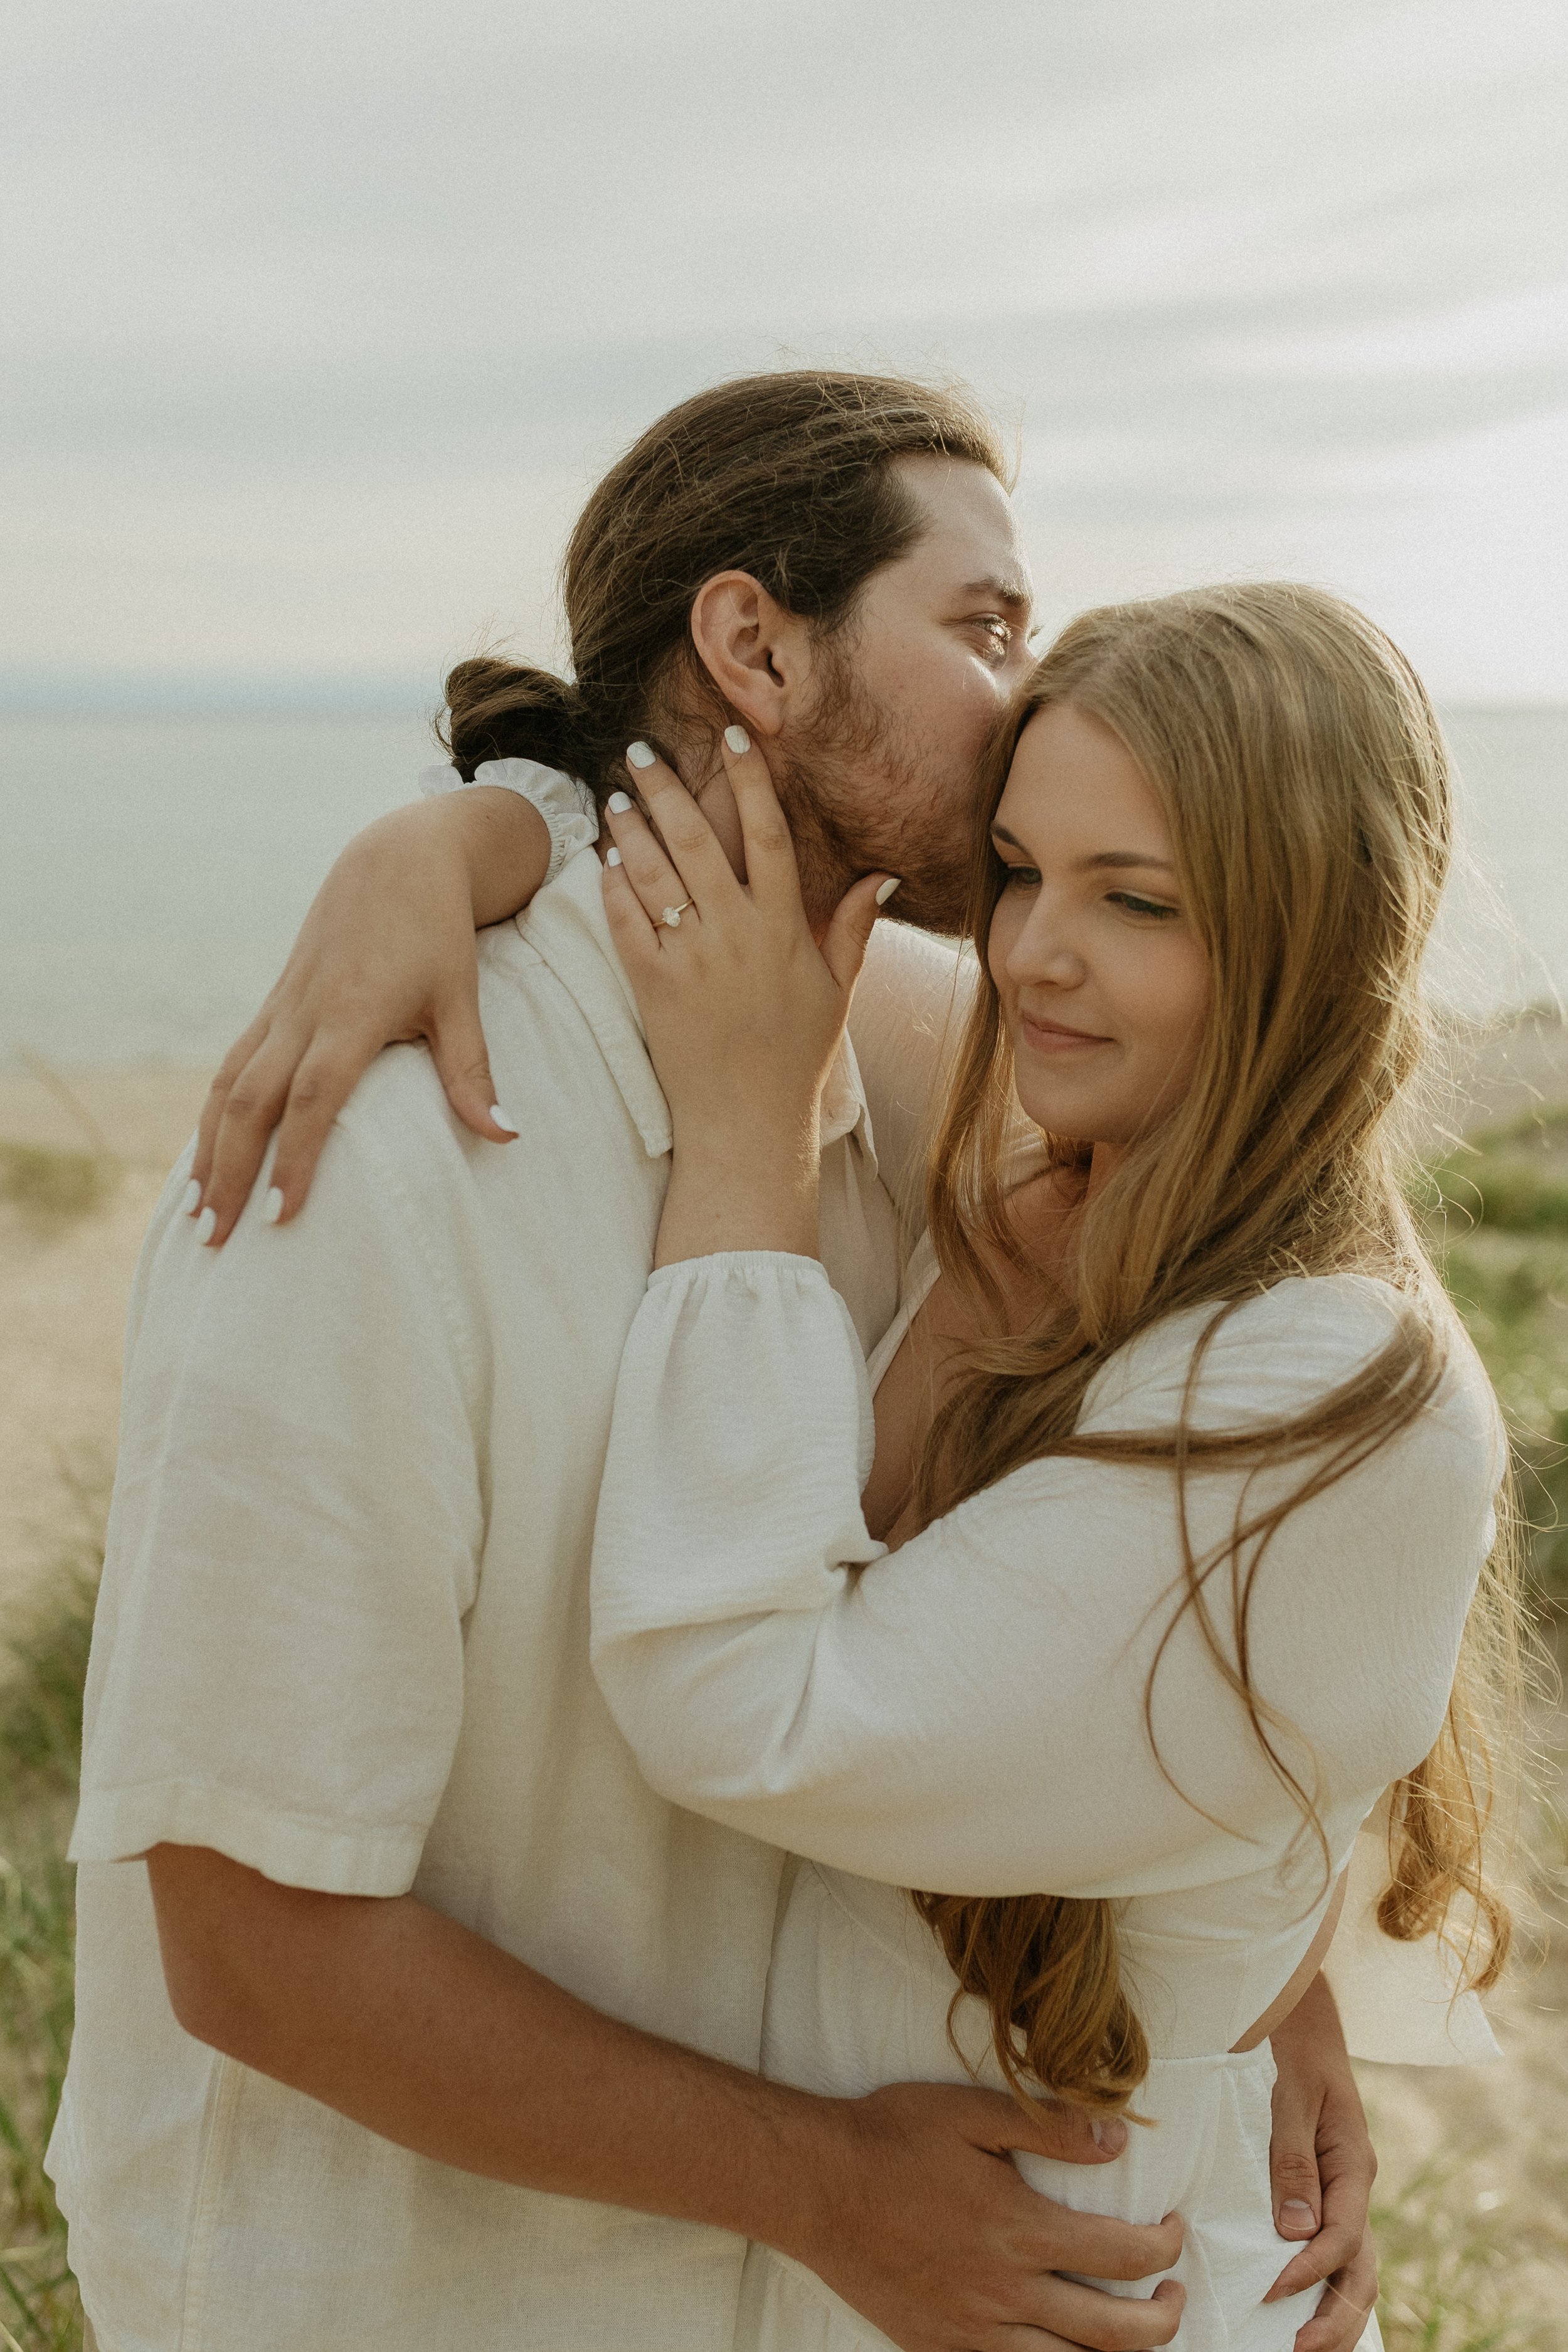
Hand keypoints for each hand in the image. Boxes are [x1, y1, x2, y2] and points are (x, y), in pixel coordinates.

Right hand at [189, 789, 549, 1242]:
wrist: (395, 859)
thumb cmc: (436, 932)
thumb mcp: (461, 998)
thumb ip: (473, 1072)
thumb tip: (506, 1137)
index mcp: (352, 1013)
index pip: (312, 1097)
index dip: (294, 1157)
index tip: (282, 1217)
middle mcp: (304, 1013)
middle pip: (252, 1102)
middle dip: (231, 1172)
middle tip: (218, 1239)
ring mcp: (281, 1007)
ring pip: (228, 1085)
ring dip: (208, 1150)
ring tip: (195, 1213)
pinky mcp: (274, 1004)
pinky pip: (231, 1065)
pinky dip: (213, 1114)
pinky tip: (205, 1156)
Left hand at [601, 730, 892, 1260]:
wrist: (747, 1123)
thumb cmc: (795, 1057)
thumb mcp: (837, 990)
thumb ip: (854, 927)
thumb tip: (883, 873)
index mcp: (784, 929)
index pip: (768, 834)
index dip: (750, 780)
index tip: (733, 736)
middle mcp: (737, 936)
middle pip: (697, 841)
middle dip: (667, 788)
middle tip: (641, 751)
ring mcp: (691, 960)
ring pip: (654, 875)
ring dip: (631, 828)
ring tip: (614, 795)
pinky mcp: (653, 987)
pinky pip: (626, 922)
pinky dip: (613, 885)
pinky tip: (605, 857)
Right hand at [791, 2081, 1183, 2351]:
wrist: (815, 2187)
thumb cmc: (891, 2138)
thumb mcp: (971, 2113)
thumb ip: (1049, 2126)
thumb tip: (1117, 2139)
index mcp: (1020, 2231)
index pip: (1123, 2255)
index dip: (1164, 2247)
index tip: (1172, 2229)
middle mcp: (1005, 2294)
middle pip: (1114, 2335)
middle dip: (1162, 2319)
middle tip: (1172, 2294)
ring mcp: (972, 2331)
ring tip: (1133, 2335)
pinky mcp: (939, 2349)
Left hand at [1264, 1976, 1378, 2351]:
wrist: (1309, 2030)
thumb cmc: (1299, 2059)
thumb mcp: (1292, 2100)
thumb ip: (1293, 2162)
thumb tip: (1296, 2232)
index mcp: (1353, 2167)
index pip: (1341, 2236)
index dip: (1309, 2269)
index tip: (1272, 2290)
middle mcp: (1355, 2188)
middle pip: (1359, 2268)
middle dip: (1334, 2316)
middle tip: (1299, 2349)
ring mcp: (1345, 2195)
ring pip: (1354, 2268)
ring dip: (1334, 2311)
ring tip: (1303, 2346)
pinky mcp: (1327, 2196)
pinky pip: (1335, 2252)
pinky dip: (1325, 2286)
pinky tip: (1301, 2309)